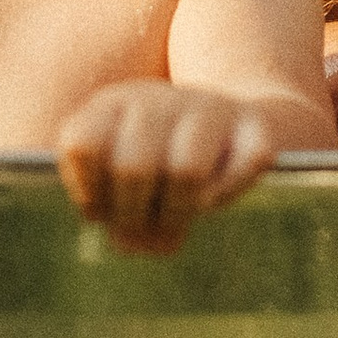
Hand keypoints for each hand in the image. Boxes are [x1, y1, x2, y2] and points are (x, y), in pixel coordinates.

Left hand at [55, 82, 292, 256]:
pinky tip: (213, 199)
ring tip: (175, 224)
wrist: (231, 126)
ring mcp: (210, 106)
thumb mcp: (116, 175)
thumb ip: (105, 204)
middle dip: (134, 216)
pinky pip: (243, 166)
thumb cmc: (158, 163)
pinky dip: (227, 195)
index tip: (100, 210)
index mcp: (113, 103)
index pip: (83, 144)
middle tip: (142, 234)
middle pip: (133, 167)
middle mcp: (158, 97)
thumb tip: (128, 239)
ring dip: (179, 213)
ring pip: (187, 170)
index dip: (89, 192)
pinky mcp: (255, 124)